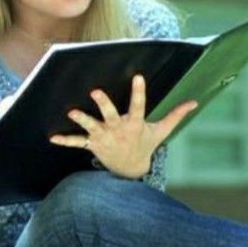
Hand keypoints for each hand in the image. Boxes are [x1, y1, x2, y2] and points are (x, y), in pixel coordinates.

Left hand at [49, 75, 196, 178]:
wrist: (130, 170)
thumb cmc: (145, 145)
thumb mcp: (162, 131)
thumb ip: (176, 115)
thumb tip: (195, 102)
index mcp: (135, 124)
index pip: (139, 105)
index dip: (139, 91)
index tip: (138, 76)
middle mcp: (118, 130)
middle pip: (110, 115)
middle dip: (104, 104)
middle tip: (96, 91)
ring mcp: (104, 138)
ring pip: (91, 127)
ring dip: (81, 120)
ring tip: (71, 112)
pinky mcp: (93, 145)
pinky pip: (77, 142)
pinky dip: (65, 140)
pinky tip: (52, 137)